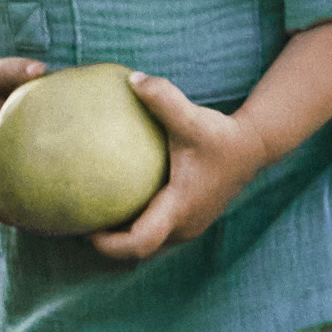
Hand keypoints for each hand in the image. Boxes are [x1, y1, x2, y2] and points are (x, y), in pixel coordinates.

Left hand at [87, 72, 270, 261]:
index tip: (86, 229)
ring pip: (148, 245)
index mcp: (179, 208)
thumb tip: (132, 79)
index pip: (140, 243)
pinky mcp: (189, 220)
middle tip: (79, 222)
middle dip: (109, 244)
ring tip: (91, 216)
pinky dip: (134, 227)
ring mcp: (188, 227)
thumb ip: (163, 98)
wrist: (253, 147)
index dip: (110, 244)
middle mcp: (184, 225)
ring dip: (122, 238)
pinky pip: (155, 233)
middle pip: (138, 252)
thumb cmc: (221, 135)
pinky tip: (114, 203)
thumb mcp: (192, 117)